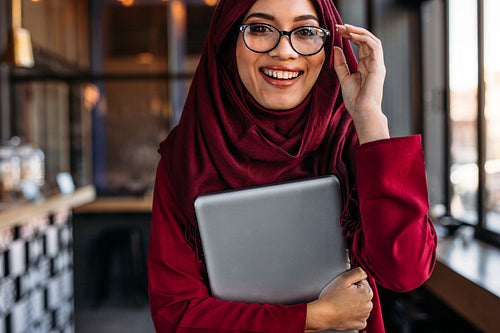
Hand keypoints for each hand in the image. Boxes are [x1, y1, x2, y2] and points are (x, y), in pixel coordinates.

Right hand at [305, 267, 372, 331]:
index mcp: (367, 293)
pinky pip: (359, 316)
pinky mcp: (360, 324)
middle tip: (342, 294)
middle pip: (363, 294)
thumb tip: (364, 272)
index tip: (344, 287)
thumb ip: (357, 272)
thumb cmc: (331, 297)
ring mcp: (364, 316)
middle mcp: (369, 305)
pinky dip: (353, 314)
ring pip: (361, 305)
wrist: (322, 315)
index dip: (352, 283)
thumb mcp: (343, 279)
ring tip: (342, 303)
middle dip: (355, 292)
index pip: (363, 282)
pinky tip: (344, 311)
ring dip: (354, 303)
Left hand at [333, 24, 389, 143]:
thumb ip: (340, 63)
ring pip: (372, 40)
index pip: (361, 45)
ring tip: (346, 28)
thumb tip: (336, 48)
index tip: (338, 31)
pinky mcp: (379, 66)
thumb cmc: (355, 99)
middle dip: (353, 31)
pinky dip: (364, 38)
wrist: (362, 111)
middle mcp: (373, 63)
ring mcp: (377, 64)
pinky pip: (374, 46)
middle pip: (366, 40)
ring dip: (359, 32)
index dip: (350, 36)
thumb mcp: (343, 77)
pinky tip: (352, 35)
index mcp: (366, 65)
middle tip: (340, 26)